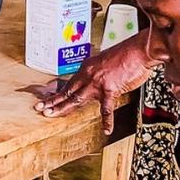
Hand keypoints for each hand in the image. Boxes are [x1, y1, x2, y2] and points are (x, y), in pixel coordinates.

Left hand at [35, 36, 152, 133]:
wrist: (140, 50)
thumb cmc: (127, 55)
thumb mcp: (105, 63)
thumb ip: (97, 75)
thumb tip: (95, 85)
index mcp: (87, 68)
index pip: (69, 83)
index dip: (57, 93)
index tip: (47, 99)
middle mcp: (88, 75)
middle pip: (67, 91)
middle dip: (52, 101)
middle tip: (40, 108)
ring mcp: (98, 82)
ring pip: (76, 98)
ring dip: (62, 108)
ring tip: (52, 115)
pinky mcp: (111, 89)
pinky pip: (107, 108)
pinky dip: (107, 120)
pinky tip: (107, 130)